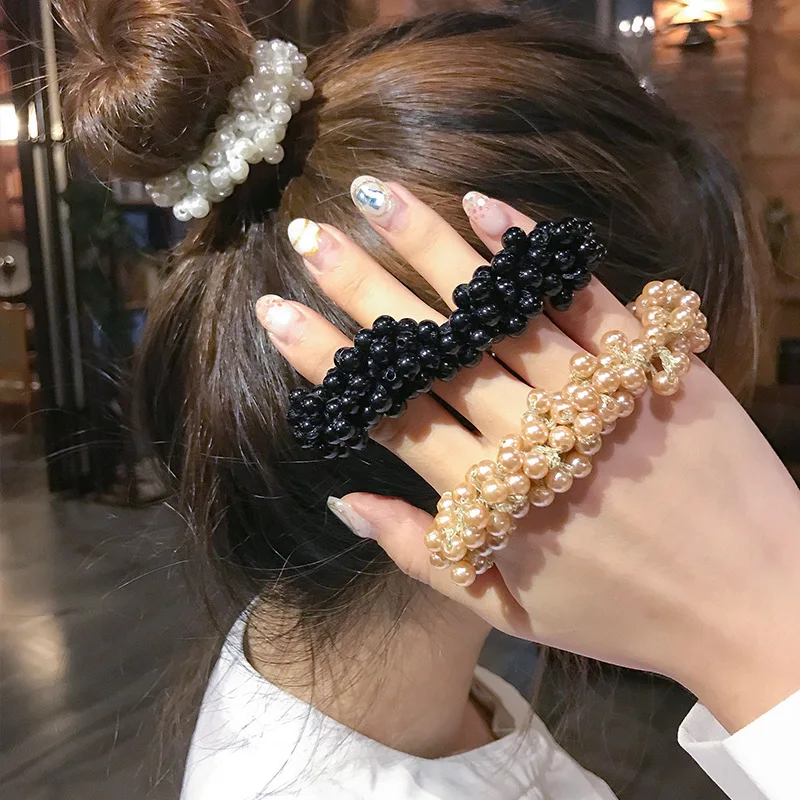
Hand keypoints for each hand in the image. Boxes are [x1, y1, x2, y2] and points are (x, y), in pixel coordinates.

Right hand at [256, 181, 799, 730]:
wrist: (753, 602)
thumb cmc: (619, 611)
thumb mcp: (505, 607)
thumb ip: (419, 554)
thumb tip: (341, 501)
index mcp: (489, 497)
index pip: (389, 411)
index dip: (328, 359)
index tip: (278, 310)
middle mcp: (531, 436)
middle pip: (433, 350)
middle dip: (363, 287)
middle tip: (310, 234)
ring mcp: (594, 393)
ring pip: (498, 311)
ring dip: (432, 248)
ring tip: (376, 197)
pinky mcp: (652, 364)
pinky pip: (584, 296)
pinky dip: (532, 253)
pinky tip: (485, 205)